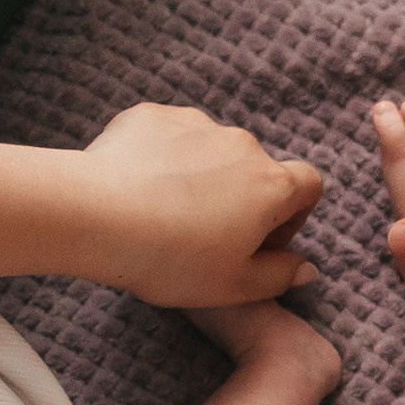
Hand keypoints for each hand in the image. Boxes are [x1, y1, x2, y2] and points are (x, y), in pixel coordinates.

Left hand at [76, 102, 322, 308]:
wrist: (95, 215)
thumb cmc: (170, 258)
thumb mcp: (235, 287)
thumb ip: (280, 276)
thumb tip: (307, 267)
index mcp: (271, 185)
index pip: (309, 186)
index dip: (293, 216)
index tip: (262, 241)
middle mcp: (241, 145)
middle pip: (256, 170)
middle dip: (240, 200)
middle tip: (204, 237)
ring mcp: (196, 124)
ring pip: (211, 152)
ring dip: (200, 178)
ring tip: (163, 213)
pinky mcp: (152, 117)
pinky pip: (169, 137)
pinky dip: (162, 159)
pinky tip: (138, 190)